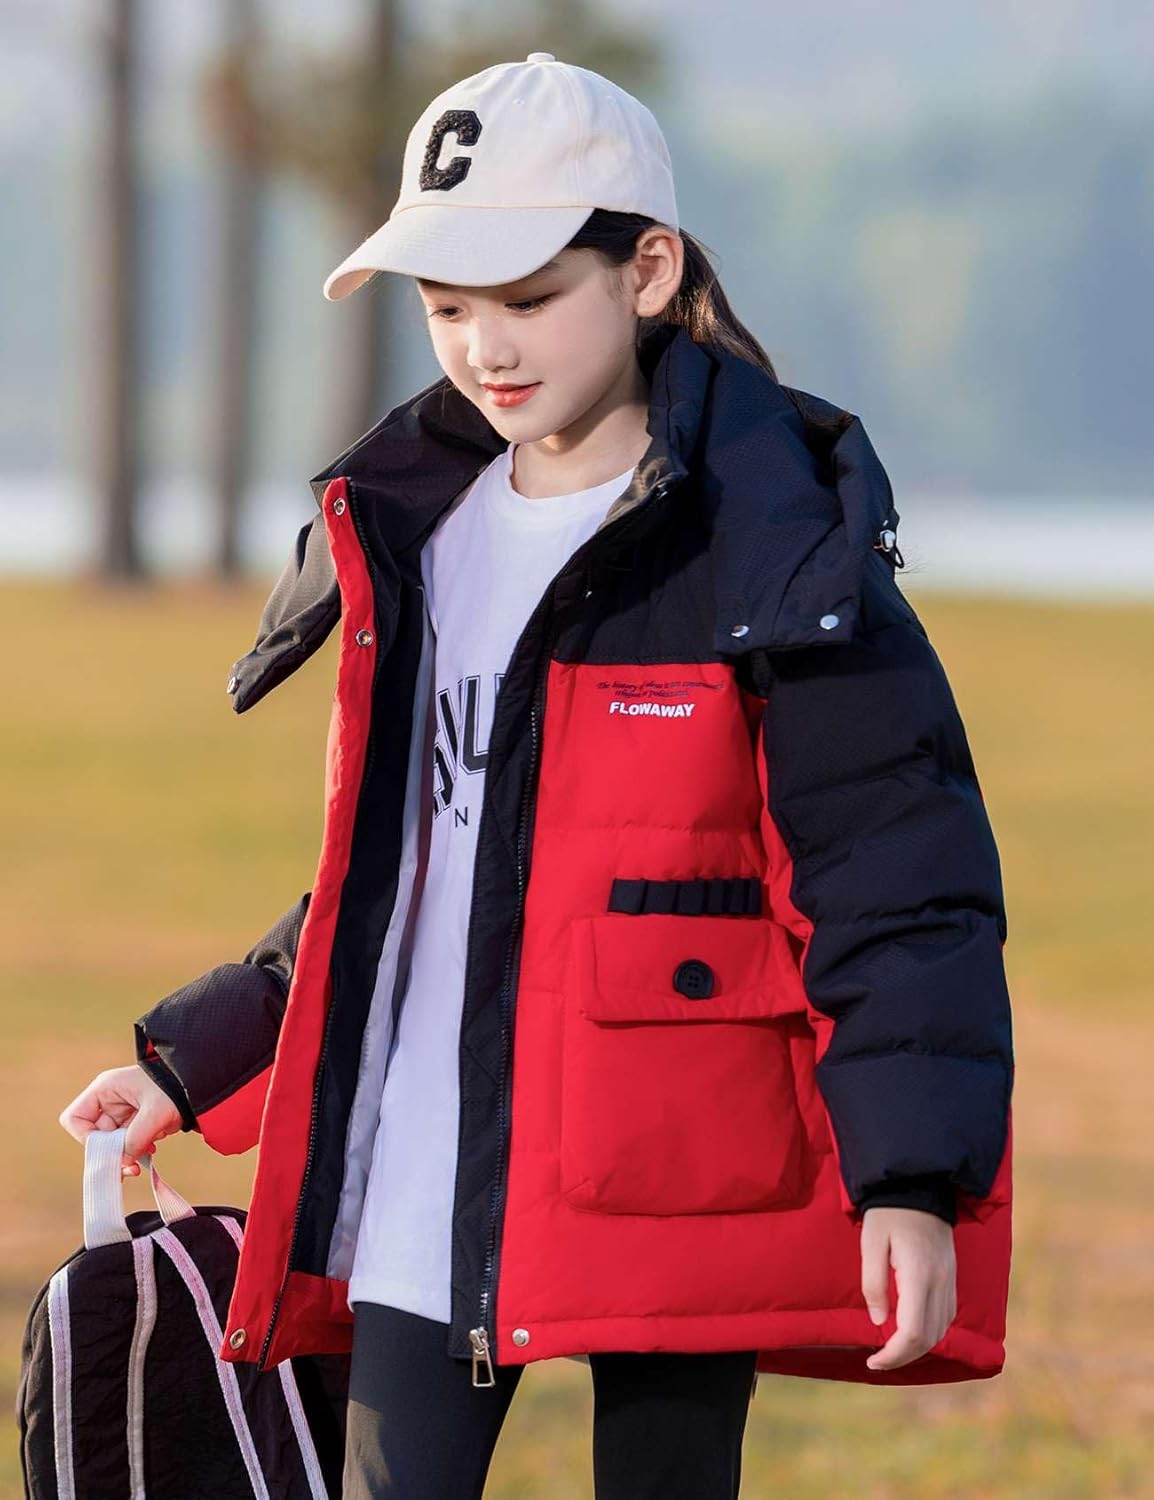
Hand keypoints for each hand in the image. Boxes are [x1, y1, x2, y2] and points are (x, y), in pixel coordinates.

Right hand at [59, 1065, 183, 1177]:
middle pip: (94, 1137)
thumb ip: (137, 1137)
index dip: (86, 1138)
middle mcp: (109, 1101)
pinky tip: (151, 1150)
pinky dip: (136, 1151)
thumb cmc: (176, 1087)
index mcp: (105, 1089)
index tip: (108, 1149)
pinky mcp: (135, 1123)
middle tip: (130, 1167)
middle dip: (112, 1153)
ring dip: (126, 1154)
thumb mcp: (156, 1111)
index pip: (75, 1119)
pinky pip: (126, 1144)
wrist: (201, 1085)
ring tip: (146, 1155)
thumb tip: (124, 1162)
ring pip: (111, 1144)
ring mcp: (121, 1113)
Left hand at [860, 1205, 956, 1370]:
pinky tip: (911, 1330)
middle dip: (904, 1356)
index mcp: (918, 1275)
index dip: (894, 1355)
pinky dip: (930, 1332)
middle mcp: (940, 1282)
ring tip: (892, 1349)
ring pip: (942, 1331)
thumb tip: (878, 1322)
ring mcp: (950, 1280)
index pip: (913, 1332)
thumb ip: (873, 1284)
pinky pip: (947, 1316)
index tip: (873, 1361)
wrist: (918, 1185)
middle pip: (929, 1339)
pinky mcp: (952, 1276)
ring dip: (918, 1347)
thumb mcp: (870, 1243)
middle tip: (878, 1360)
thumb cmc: (887, 1213)